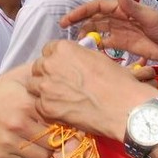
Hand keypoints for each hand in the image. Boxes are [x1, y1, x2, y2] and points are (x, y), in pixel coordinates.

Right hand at [0, 70, 52, 157]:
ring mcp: (8, 141)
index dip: (62, 123)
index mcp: (25, 102)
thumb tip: (60, 73)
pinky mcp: (0, 156)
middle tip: (49, 135)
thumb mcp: (15, 80)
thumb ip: (38, 80)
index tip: (60, 123)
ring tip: (36, 143)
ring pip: (41, 157)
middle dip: (54, 140)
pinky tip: (21, 148)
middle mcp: (17, 123)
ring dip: (41, 152)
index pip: (58, 119)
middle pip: (52, 141)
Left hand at [28, 40, 153, 140]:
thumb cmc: (116, 81)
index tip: (62, 68)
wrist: (123, 107)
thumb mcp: (96, 58)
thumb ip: (77, 56)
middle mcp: (49, 64)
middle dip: (47, 74)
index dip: (55, 59)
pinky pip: (38, 104)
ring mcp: (45, 86)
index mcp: (62, 48)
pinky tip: (62, 109)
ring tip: (60, 97)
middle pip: (38, 67)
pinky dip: (47, 107)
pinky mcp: (45, 106)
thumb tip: (71, 61)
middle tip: (61, 84)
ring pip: (33, 85)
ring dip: (43, 90)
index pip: (48, 50)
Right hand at [60, 0, 157, 63]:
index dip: (82, 11)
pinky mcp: (122, 43)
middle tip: (63, 29)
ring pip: (97, 29)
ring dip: (85, 33)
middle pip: (94, 17)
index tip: (69, 19)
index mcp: (123, 8)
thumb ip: (133, 7)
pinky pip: (104, 43)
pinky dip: (95, 45)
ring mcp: (119, 30)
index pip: (98, 6)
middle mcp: (119, 17)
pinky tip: (87, 50)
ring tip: (74, 41)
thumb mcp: (150, 17)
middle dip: (78, 21)